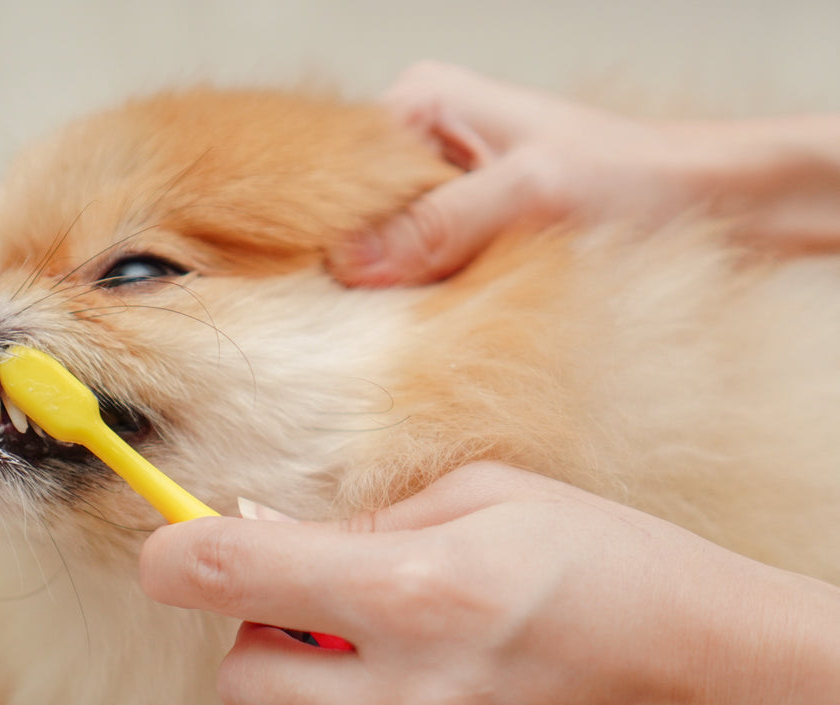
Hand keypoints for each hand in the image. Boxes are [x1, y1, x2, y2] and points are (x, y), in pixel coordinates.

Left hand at [140, 462, 839, 704]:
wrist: (694, 663)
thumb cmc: (598, 556)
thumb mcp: (482, 495)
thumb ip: (361, 520)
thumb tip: (261, 530)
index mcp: (414, 588)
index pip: (233, 573)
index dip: (175, 548)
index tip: (169, 537)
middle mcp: (402, 685)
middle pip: (236, 673)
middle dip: (247, 625)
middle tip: (306, 587)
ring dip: (286, 672)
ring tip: (362, 632)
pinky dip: (331, 697)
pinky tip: (388, 666)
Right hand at [330, 61, 839, 285]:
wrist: (707, 202)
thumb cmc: (633, 178)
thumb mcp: (531, 194)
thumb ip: (441, 225)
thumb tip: (350, 264)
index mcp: (422, 101)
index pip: (340, 171)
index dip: (331, 231)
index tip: (325, 288)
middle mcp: (423, 137)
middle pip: (358, 212)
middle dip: (364, 263)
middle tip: (371, 315)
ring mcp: (443, 183)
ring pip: (388, 244)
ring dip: (399, 284)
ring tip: (410, 317)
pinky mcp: (467, 222)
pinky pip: (423, 262)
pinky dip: (428, 293)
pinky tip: (437, 315)